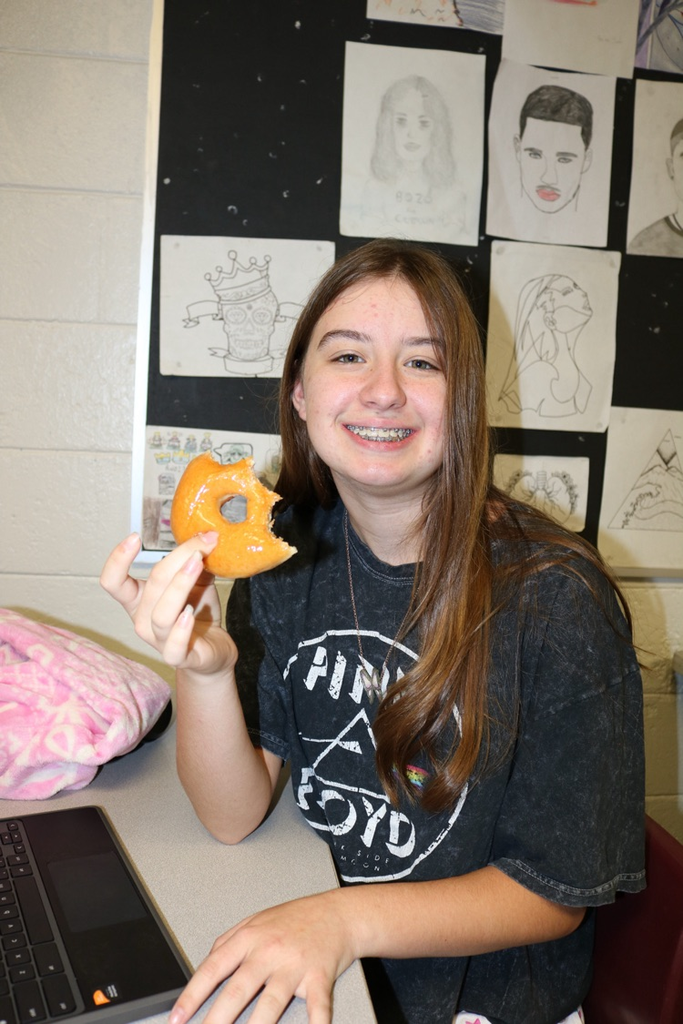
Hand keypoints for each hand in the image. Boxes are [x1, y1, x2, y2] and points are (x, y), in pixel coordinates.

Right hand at [100, 532, 235, 675]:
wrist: (214, 647)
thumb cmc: (198, 611)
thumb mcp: (196, 580)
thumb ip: (195, 560)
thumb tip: (205, 535)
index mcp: (139, 599)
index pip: (113, 582)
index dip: (117, 560)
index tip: (134, 537)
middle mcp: (142, 620)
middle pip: (152, 585)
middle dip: (179, 558)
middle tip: (204, 542)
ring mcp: (159, 641)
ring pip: (162, 613)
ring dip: (180, 585)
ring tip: (198, 564)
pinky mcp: (179, 658)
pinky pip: (173, 647)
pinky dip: (180, 630)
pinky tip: (189, 614)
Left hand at [169, 892, 355, 1023]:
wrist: (338, 914)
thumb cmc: (295, 919)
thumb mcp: (256, 921)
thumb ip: (228, 942)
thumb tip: (204, 967)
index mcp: (250, 937)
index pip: (213, 968)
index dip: (192, 995)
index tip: (177, 1018)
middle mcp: (270, 951)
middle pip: (238, 989)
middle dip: (216, 1019)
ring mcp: (295, 965)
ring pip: (271, 1002)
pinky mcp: (320, 977)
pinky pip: (316, 1006)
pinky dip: (314, 1023)